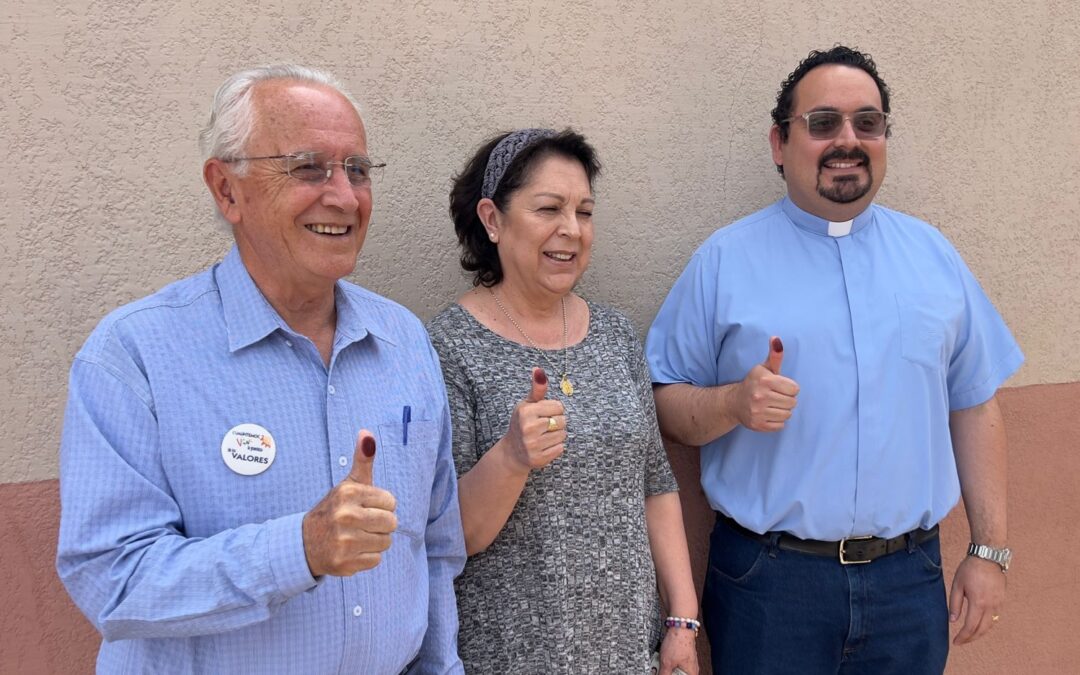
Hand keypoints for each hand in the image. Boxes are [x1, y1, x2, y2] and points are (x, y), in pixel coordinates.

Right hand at [302, 431, 397, 576]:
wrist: (305, 542)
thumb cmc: (335, 509)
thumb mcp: (348, 484)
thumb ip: (363, 460)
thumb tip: (367, 433)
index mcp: (348, 493)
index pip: (391, 502)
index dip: (382, 505)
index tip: (364, 507)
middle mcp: (345, 516)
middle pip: (392, 523)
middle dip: (381, 524)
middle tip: (362, 523)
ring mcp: (344, 541)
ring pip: (386, 542)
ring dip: (376, 541)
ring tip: (357, 536)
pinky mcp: (344, 563)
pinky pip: (376, 560)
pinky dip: (367, 557)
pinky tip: (352, 550)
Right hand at [500, 368, 565, 472]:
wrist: (512, 452)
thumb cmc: (522, 423)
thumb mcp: (527, 404)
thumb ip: (537, 389)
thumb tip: (538, 369)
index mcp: (525, 411)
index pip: (559, 406)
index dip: (555, 409)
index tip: (544, 413)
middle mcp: (528, 428)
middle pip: (562, 421)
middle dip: (557, 422)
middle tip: (544, 426)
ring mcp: (533, 445)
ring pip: (563, 435)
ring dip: (557, 435)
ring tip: (544, 436)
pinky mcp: (538, 459)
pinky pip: (560, 448)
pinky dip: (556, 447)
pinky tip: (545, 446)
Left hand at [658, 626, 698, 674]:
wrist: (680, 625)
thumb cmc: (678, 643)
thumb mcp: (667, 663)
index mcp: (691, 674)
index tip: (664, 673)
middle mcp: (692, 669)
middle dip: (667, 672)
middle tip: (660, 669)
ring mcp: (688, 661)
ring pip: (675, 670)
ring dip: (666, 668)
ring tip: (660, 663)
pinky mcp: (683, 654)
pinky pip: (674, 662)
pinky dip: (668, 661)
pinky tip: (662, 657)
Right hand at [733, 336, 798, 431]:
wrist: (734, 402)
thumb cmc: (755, 383)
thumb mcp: (764, 368)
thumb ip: (775, 355)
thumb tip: (776, 338)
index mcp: (764, 380)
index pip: (795, 389)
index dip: (789, 388)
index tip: (780, 387)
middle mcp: (760, 396)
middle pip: (792, 403)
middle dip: (787, 400)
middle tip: (776, 397)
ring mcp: (758, 411)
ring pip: (787, 414)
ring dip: (782, 411)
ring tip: (772, 405)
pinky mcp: (758, 424)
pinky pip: (780, 425)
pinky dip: (777, 421)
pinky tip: (768, 414)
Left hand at [949, 554, 1005, 644]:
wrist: (988, 557)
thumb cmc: (970, 569)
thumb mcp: (957, 585)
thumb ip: (955, 604)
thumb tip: (953, 620)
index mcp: (978, 603)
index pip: (971, 627)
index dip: (963, 637)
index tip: (956, 642)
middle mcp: (991, 606)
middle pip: (982, 630)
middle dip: (971, 638)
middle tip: (961, 641)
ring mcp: (998, 603)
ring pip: (990, 625)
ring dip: (980, 632)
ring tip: (969, 635)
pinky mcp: (1002, 600)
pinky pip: (995, 616)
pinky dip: (987, 624)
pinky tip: (979, 623)